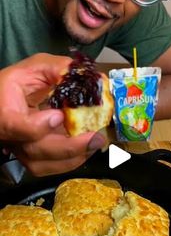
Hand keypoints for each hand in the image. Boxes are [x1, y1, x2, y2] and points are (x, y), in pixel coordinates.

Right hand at [0, 53, 104, 175]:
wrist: (5, 102)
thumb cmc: (18, 83)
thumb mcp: (33, 67)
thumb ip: (56, 68)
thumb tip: (85, 76)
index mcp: (5, 111)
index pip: (15, 126)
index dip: (38, 126)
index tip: (59, 116)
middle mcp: (10, 136)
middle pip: (35, 150)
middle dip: (70, 147)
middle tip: (96, 137)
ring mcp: (20, 150)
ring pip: (43, 166)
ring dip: (74, 157)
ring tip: (96, 143)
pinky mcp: (31, 158)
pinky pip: (50, 168)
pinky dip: (72, 161)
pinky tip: (87, 149)